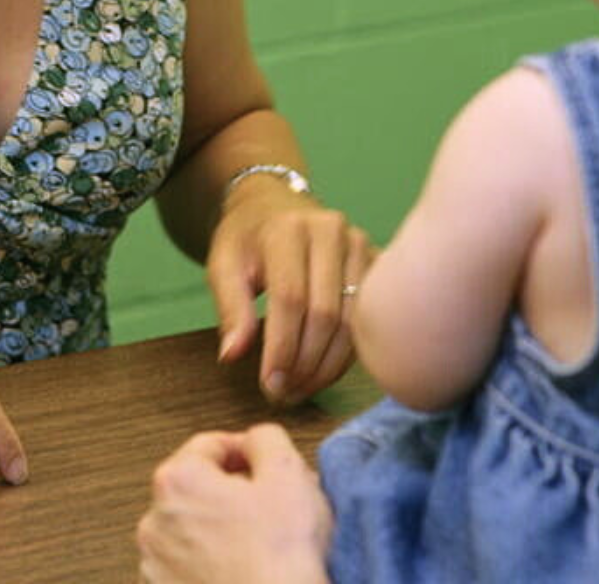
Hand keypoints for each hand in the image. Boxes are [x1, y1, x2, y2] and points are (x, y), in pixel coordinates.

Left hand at [137, 424, 331, 583]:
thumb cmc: (280, 556)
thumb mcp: (287, 471)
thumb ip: (265, 438)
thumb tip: (254, 441)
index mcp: (178, 481)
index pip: (209, 445)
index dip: (244, 449)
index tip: (263, 462)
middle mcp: (155, 522)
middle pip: (197, 486)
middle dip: (230, 489)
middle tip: (266, 503)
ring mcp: (155, 566)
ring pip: (191, 527)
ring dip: (219, 526)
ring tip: (257, 541)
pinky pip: (187, 564)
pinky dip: (210, 561)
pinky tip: (242, 566)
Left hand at [207, 182, 373, 403]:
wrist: (274, 203)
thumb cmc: (246, 238)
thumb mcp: (223, 265)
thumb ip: (230, 309)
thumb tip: (232, 355)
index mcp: (288, 230)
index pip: (291, 298)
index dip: (282, 348)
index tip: (269, 386)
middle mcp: (330, 231)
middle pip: (325, 313)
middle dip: (305, 364)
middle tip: (284, 394)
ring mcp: (358, 243)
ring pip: (351, 320)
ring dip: (327, 365)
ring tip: (301, 388)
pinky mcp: (376, 259)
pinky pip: (367, 316)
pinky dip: (347, 352)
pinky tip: (323, 369)